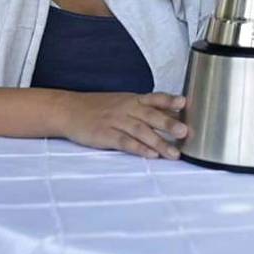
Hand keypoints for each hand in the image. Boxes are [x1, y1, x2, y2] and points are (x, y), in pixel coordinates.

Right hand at [61, 92, 187, 158]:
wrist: (69, 110)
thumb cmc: (99, 107)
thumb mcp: (124, 102)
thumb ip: (146, 108)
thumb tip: (173, 113)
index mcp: (132, 99)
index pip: (154, 98)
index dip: (169, 100)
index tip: (184, 102)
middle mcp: (126, 108)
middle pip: (150, 116)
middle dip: (168, 124)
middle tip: (184, 131)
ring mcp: (115, 121)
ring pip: (140, 131)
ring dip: (158, 142)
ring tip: (173, 153)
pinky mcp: (105, 135)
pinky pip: (124, 142)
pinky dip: (138, 148)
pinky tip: (150, 155)